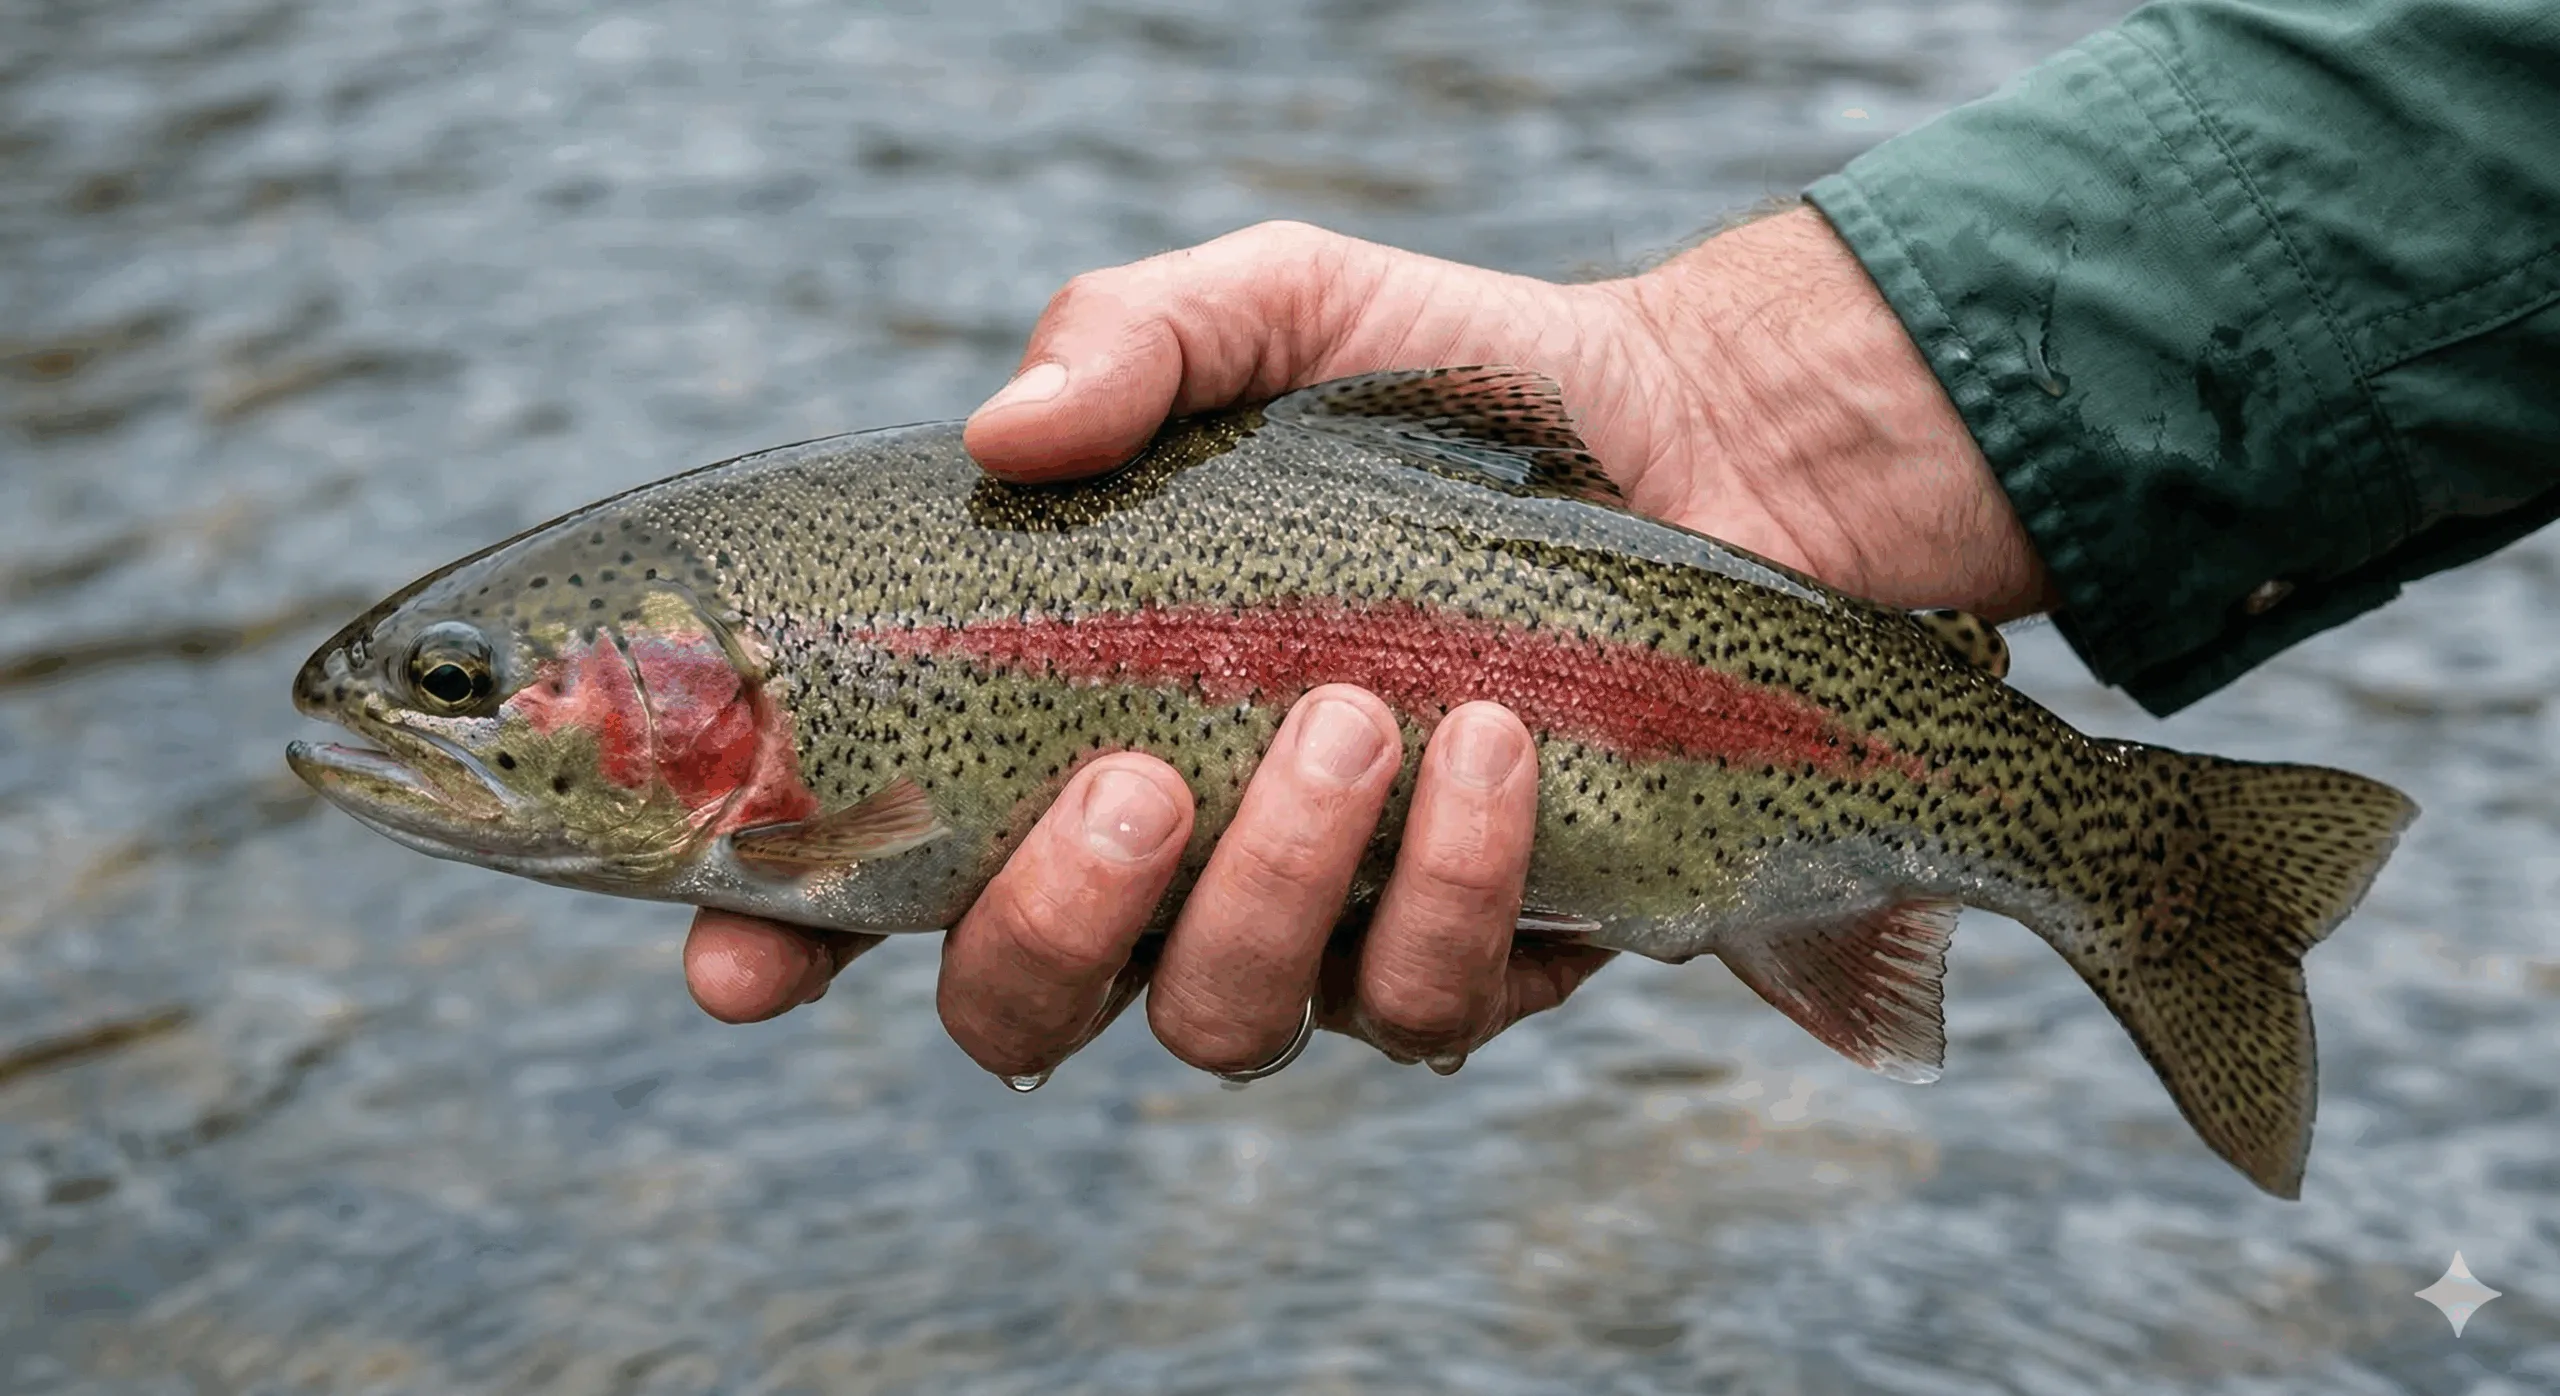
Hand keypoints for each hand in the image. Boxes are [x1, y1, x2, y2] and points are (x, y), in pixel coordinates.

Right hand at [685, 209, 2052, 1080]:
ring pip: (1224, 1023)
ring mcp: (1320, 929)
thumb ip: (1132, 342)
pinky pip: (1425, 1007)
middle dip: (1052, 924)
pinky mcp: (1477, 954)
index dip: (786, 941)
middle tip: (1137, 778)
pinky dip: (1451, 885)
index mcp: (1071, 726)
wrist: (1699, 445)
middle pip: (1024, 1006)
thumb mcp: (1279, 312)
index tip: (742, 958)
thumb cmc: (1449, 389)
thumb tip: (1003, 434)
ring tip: (1356, 717)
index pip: (880, 876)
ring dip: (1272, 890)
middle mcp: (1171, 861)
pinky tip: (1495, 752)